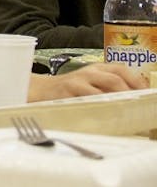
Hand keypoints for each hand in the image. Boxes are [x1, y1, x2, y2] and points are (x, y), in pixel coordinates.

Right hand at [28, 62, 148, 101]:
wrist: (40, 90)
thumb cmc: (70, 89)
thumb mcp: (89, 82)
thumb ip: (107, 87)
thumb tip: (134, 102)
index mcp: (96, 68)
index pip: (120, 69)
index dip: (136, 81)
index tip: (147, 94)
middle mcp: (87, 73)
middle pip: (113, 79)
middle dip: (128, 93)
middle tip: (138, 106)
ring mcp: (76, 82)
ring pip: (100, 91)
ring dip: (115, 102)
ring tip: (125, 113)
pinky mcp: (65, 94)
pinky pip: (84, 102)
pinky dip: (95, 109)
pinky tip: (103, 117)